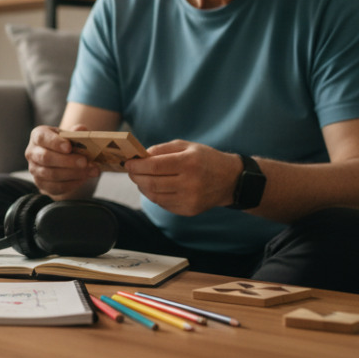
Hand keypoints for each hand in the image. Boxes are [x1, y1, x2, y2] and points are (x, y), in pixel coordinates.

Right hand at [25, 124, 99, 197]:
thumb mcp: (70, 135)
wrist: (61, 159)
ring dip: (72, 173)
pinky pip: (55, 187)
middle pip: (46, 158)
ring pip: (51, 174)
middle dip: (67, 161)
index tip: (69, 147)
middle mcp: (32, 152)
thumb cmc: (66, 144)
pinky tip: (83, 179)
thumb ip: (76, 132)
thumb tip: (81, 130)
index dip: (55, 143)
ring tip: (90, 171)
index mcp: (38, 136)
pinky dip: (71, 184)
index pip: (42, 138)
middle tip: (84, 162)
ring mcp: (34, 169)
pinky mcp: (41, 184)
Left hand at [123, 140, 240, 215]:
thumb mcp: (187, 146)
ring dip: (143, 187)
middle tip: (131, 171)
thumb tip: (139, 156)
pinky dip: (154, 195)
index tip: (127, 163)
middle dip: (136, 177)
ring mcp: (190, 199)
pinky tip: (155, 188)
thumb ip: (162, 149)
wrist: (230, 180)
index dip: (137, 165)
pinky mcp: (189, 210)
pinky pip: (163, 204)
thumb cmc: (205, 159)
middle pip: (152, 183)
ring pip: (155, 196)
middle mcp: (190, 183)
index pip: (155, 166)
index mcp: (189, 163)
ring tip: (141, 179)